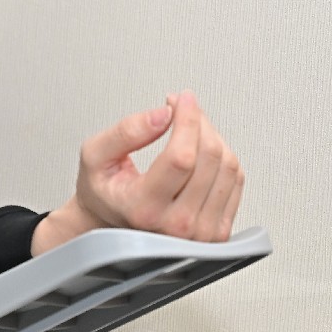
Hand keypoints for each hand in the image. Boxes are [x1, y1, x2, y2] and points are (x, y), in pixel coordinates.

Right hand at [31, 91, 243, 255]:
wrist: (113, 222)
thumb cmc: (105, 191)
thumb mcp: (95, 155)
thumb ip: (125, 131)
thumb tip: (164, 114)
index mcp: (143, 209)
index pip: (181, 157)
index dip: (187, 119)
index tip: (182, 99)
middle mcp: (175, 225)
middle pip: (209, 157)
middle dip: (198, 121)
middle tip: (181, 109)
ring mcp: (201, 232)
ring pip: (228, 165)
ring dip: (212, 136)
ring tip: (189, 130)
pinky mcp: (218, 231)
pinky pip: (236, 179)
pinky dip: (222, 155)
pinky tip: (201, 152)